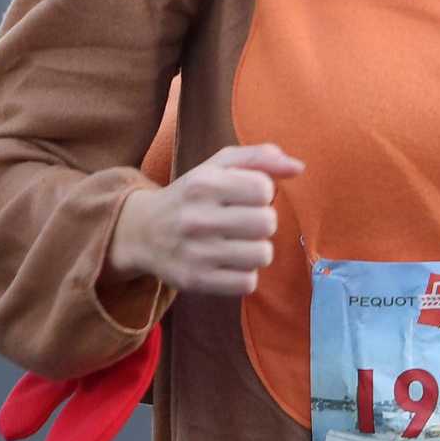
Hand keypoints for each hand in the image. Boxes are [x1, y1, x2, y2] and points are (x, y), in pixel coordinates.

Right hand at [106, 143, 304, 294]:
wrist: (141, 232)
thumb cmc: (192, 194)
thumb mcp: (218, 165)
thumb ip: (260, 157)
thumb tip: (298, 168)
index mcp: (203, 184)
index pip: (263, 189)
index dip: (262, 192)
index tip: (246, 196)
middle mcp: (196, 218)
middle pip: (267, 223)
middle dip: (262, 221)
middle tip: (243, 222)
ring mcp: (195, 253)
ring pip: (262, 254)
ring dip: (257, 249)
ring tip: (238, 243)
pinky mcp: (195, 281)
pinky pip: (247, 283)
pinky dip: (245, 274)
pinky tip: (229, 263)